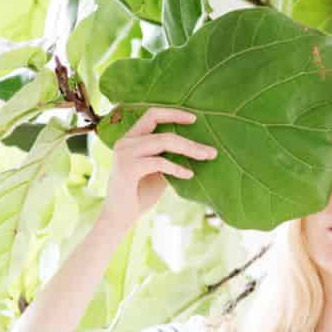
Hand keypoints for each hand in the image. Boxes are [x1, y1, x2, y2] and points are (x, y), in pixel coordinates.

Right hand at [98, 105, 216, 232]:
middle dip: (189, 140)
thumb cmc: (139, 195)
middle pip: (162, 131)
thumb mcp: (158, 172)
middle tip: (211, 151)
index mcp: (130, 139)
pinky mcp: (128, 168)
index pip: (152, 115)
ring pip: (162, 142)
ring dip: (188, 149)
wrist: (119, 218)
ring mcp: (124, 154)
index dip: (173, 113)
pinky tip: (189, 174)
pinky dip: (176, 167)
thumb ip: (169, 158)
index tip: (195, 119)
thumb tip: (197, 149)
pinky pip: (159, 162)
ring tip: (206, 157)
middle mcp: (125, 142)